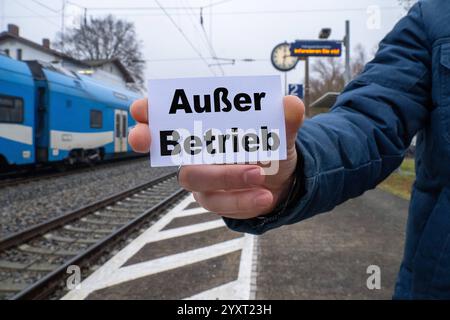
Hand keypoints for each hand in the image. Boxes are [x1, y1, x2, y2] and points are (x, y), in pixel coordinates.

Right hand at [128, 96, 304, 218]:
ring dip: (224, 176)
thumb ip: (284, 120)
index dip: (151, 111)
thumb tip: (290, 105)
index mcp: (209, 127)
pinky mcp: (213, 200)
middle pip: (167, 148)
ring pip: (196, 178)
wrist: (284, 181)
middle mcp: (198, 152)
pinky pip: (219, 202)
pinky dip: (241, 199)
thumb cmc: (272, 150)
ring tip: (258, 175)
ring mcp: (202, 178)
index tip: (141, 109)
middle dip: (154, 141)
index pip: (172, 115)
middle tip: (145, 139)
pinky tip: (264, 196)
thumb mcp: (282, 133)